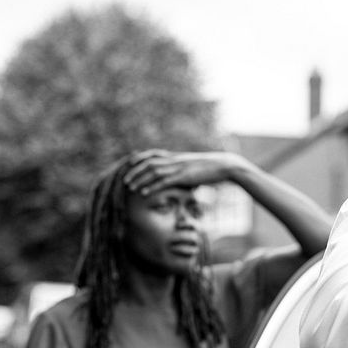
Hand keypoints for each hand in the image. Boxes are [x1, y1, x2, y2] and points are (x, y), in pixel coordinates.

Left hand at [123, 150, 242, 194]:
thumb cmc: (210, 168)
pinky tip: (144, 193)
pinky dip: (152, 187)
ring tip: (130, 187)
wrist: (223, 166)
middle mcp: (174, 160)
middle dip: (135, 171)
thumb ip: (183, 169)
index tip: (128, 165)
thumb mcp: (194, 167)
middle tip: (124, 180)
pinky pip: (164, 181)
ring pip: (153, 171)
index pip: (152, 154)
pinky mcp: (183, 176)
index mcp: (175, 157)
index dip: (139, 159)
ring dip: (140, 179)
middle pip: (148, 162)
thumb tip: (178, 176)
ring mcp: (178, 167)